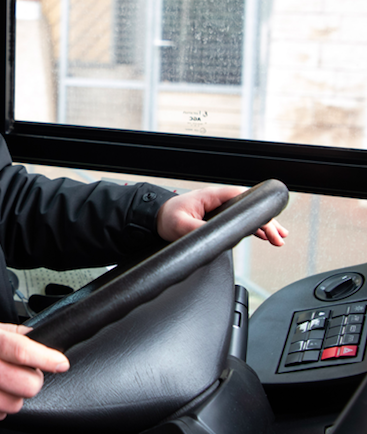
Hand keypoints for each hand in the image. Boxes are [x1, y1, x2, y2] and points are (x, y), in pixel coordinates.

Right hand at [0, 318, 69, 422]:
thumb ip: (15, 333)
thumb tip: (42, 338)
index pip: (23, 351)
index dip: (46, 358)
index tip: (61, 362)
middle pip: (28, 385)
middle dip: (34, 379)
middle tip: (25, 372)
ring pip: (17, 403)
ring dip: (16, 394)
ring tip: (1, 381)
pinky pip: (2, 415)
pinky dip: (1, 405)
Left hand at [156, 185, 287, 245]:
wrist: (154, 219)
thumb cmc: (166, 217)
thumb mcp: (181, 225)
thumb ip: (198, 229)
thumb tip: (214, 236)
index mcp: (212, 196)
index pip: (242, 199)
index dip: (258, 212)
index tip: (270, 226)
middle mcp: (217, 201)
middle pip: (248, 208)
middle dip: (266, 221)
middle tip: (279, 237)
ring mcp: (218, 209)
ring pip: (246, 215)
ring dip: (262, 225)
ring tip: (279, 238)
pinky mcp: (216, 218)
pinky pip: (239, 221)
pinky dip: (253, 228)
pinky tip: (263, 235)